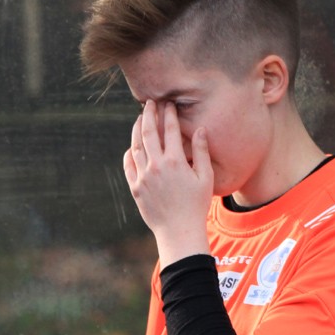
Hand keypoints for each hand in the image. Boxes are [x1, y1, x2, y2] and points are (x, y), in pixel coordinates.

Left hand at [124, 100, 212, 266]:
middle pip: (148, 132)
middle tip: (149, 103)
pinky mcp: (135, 188)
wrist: (179, 231)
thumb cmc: (196, 205)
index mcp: (175, 161)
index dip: (168, 113)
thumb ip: (201, 152)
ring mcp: (143, 176)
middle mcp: (156, 166)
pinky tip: (133, 146)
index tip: (168, 103)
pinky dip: (130, 152)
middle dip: (148, 114)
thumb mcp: (205, 177)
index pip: (170, 129)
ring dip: (136, 130)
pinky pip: (128, 164)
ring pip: (136, 146)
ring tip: (139, 120)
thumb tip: (200, 129)